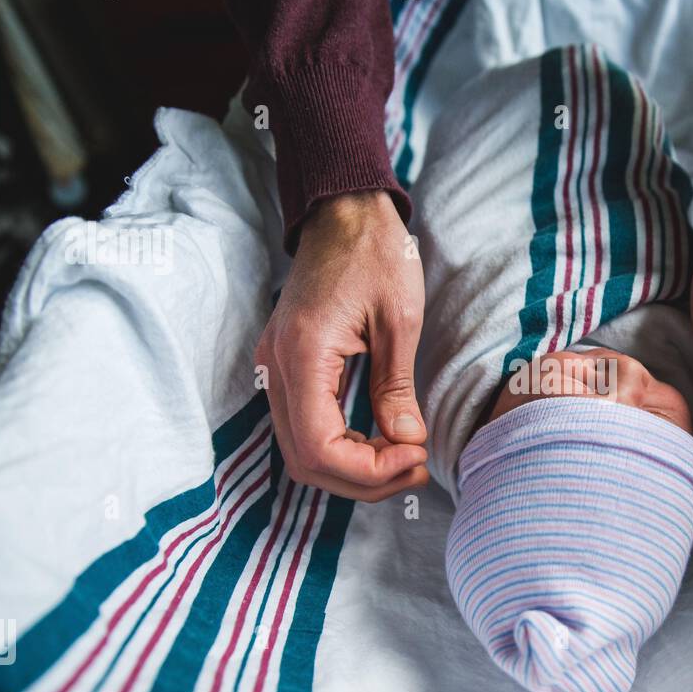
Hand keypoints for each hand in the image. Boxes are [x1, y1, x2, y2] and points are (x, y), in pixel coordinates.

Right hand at [254, 191, 429, 501]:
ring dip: (353, 468)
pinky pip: (305, 428)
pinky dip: (342, 447)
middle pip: (305, 460)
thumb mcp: (400, 318)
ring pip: (302, 451)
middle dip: (363, 479)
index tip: (414, 456)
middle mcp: (277, 367)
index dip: (367, 470)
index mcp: (303, 353)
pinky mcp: (287, 368)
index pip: (318, 447)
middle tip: (416, 468)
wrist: (343, 212)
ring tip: (405, 457)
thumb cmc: (375, 253)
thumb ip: (397, 386)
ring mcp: (276, 369)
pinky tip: (381, 439)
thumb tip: (407, 441)